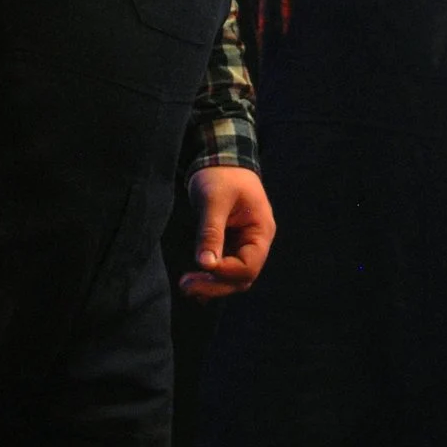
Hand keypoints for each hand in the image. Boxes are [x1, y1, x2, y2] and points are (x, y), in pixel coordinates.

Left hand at [178, 165, 275, 300]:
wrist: (221, 160)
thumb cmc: (222, 176)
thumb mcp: (214, 201)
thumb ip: (211, 232)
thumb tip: (205, 264)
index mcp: (261, 231)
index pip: (248, 265)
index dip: (225, 271)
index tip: (199, 267)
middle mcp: (256, 242)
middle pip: (242, 277)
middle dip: (216, 285)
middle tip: (186, 285)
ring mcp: (243, 245)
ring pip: (233, 277)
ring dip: (211, 285)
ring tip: (186, 285)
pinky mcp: (230, 245)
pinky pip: (224, 269)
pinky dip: (210, 279)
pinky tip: (194, 283)